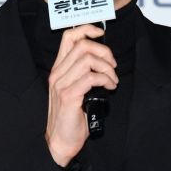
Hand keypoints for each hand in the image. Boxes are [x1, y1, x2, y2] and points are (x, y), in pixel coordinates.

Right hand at [45, 24, 117, 166]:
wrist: (61, 141)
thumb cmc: (71, 117)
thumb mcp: (76, 89)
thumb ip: (83, 73)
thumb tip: (104, 61)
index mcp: (59, 69)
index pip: (68, 37)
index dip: (86, 29)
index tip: (101, 34)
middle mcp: (58, 73)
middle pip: (83, 45)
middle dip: (104, 52)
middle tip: (113, 66)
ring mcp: (62, 84)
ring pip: (88, 59)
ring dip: (107, 68)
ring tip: (112, 80)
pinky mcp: (69, 96)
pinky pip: (91, 77)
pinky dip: (106, 80)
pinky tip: (110, 87)